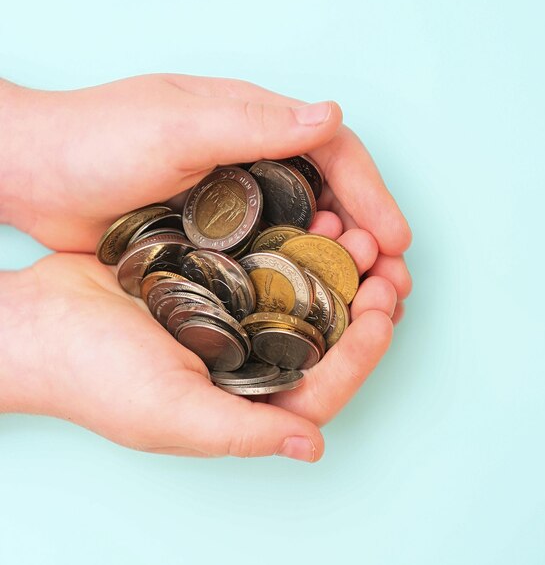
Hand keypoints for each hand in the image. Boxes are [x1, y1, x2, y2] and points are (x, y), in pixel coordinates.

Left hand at [1, 74, 410, 317]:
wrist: (34, 173)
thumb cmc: (96, 139)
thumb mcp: (176, 125)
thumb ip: (253, 124)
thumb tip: (330, 116)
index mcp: (254, 124)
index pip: (335, 153)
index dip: (372, 195)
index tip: (395, 240)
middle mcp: (253, 161)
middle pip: (330, 196)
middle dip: (366, 236)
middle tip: (387, 281)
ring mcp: (234, 201)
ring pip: (304, 230)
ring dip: (336, 263)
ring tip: (359, 298)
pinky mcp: (214, 235)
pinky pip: (269, 255)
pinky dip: (294, 277)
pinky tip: (307, 304)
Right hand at [1, 243, 395, 460]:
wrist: (39, 322)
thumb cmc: (96, 377)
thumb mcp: (170, 415)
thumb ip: (242, 431)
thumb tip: (313, 447)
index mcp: (244, 400)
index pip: (324, 385)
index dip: (362, 353)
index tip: (383, 312)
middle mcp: (245, 360)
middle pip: (323, 337)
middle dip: (360, 302)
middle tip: (385, 267)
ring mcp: (232, 316)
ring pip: (302, 293)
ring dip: (335, 266)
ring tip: (356, 235)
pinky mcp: (215, 279)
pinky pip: (269, 261)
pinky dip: (295, 243)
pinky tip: (313, 219)